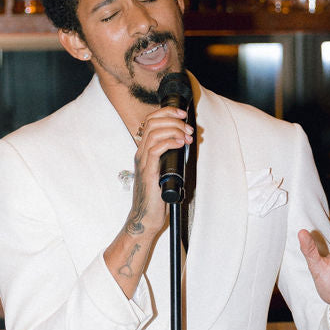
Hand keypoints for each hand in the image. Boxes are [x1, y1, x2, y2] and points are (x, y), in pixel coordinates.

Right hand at [131, 105, 192, 226]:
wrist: (145, 217)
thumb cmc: (156, 198)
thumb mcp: (165, 171)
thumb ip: (171, 157)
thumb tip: (187, 143)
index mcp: (144, 152)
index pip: (150, 121)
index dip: (167, 112)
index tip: (183, 114)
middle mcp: (141, 154)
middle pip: (152, 122)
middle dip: (173, 119)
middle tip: (188, 127)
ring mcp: (143, 163)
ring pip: (154, 133)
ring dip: (174, 130)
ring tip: (187, 136)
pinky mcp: (148, 173)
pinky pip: (156, 150)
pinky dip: (170, 142)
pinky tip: (181, 144)